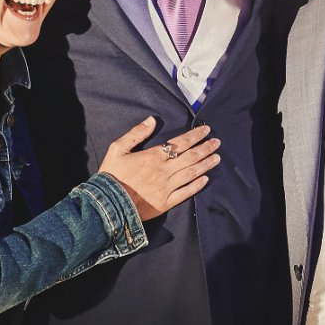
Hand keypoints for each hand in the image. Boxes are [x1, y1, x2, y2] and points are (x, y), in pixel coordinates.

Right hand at [99, 118, 220, 219]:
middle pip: (191, 157)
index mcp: (154, 156)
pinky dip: (197, 185)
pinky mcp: (165, 203)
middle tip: (218, 142)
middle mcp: (164, 171)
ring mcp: (166, 188)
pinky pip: (185, 193)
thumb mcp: (117, 149)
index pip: (181, 143)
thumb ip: (136, 133)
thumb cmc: (111, 175)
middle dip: (206, 148)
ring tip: (217, 158)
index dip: (196, 135)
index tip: (207, 130)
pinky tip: (206, 179)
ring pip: (191, 173)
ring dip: (206, 164)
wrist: (106, 204)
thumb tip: (151, 120)